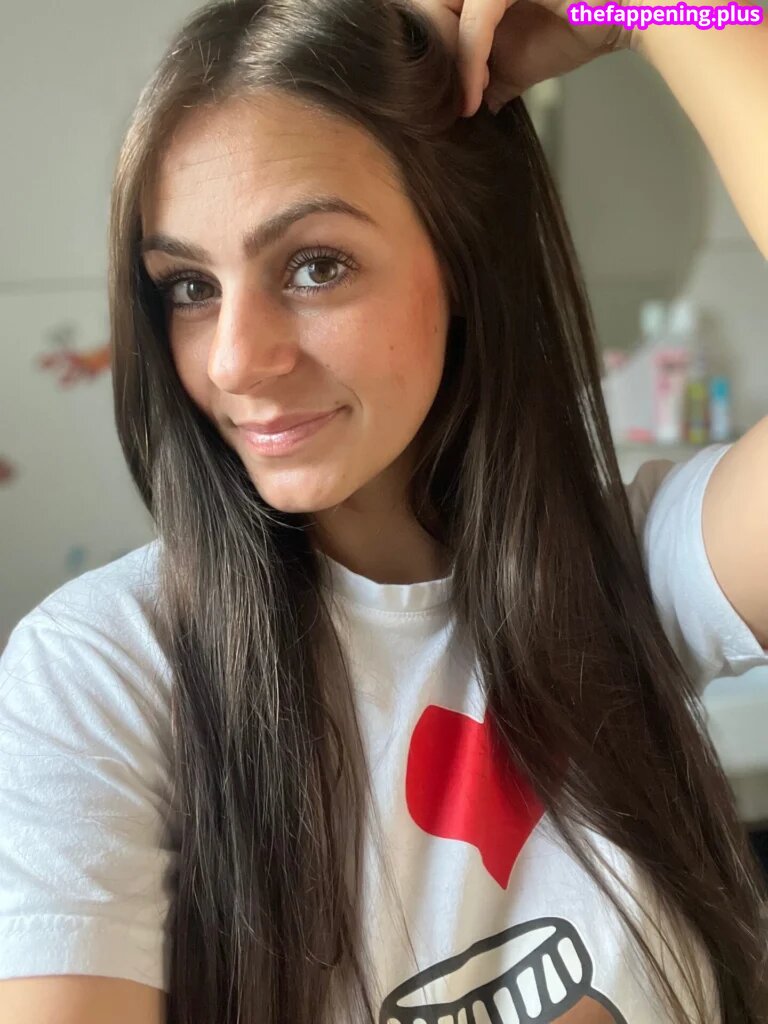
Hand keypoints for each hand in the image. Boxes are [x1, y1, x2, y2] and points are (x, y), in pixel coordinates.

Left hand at [412, 0, 633, 116]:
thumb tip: (466, 110)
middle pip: (422, 5)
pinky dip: (470, 60)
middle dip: (429, 55)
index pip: (428, 10)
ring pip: (440, 6)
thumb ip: (486, 78)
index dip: (428, 51)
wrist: (626, 14)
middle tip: (444, 97)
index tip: (445, 96)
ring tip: (462, 98)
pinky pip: (477, 17)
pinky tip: (474, 95)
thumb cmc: (579, 26)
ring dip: (446, 60)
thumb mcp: (516, 62)